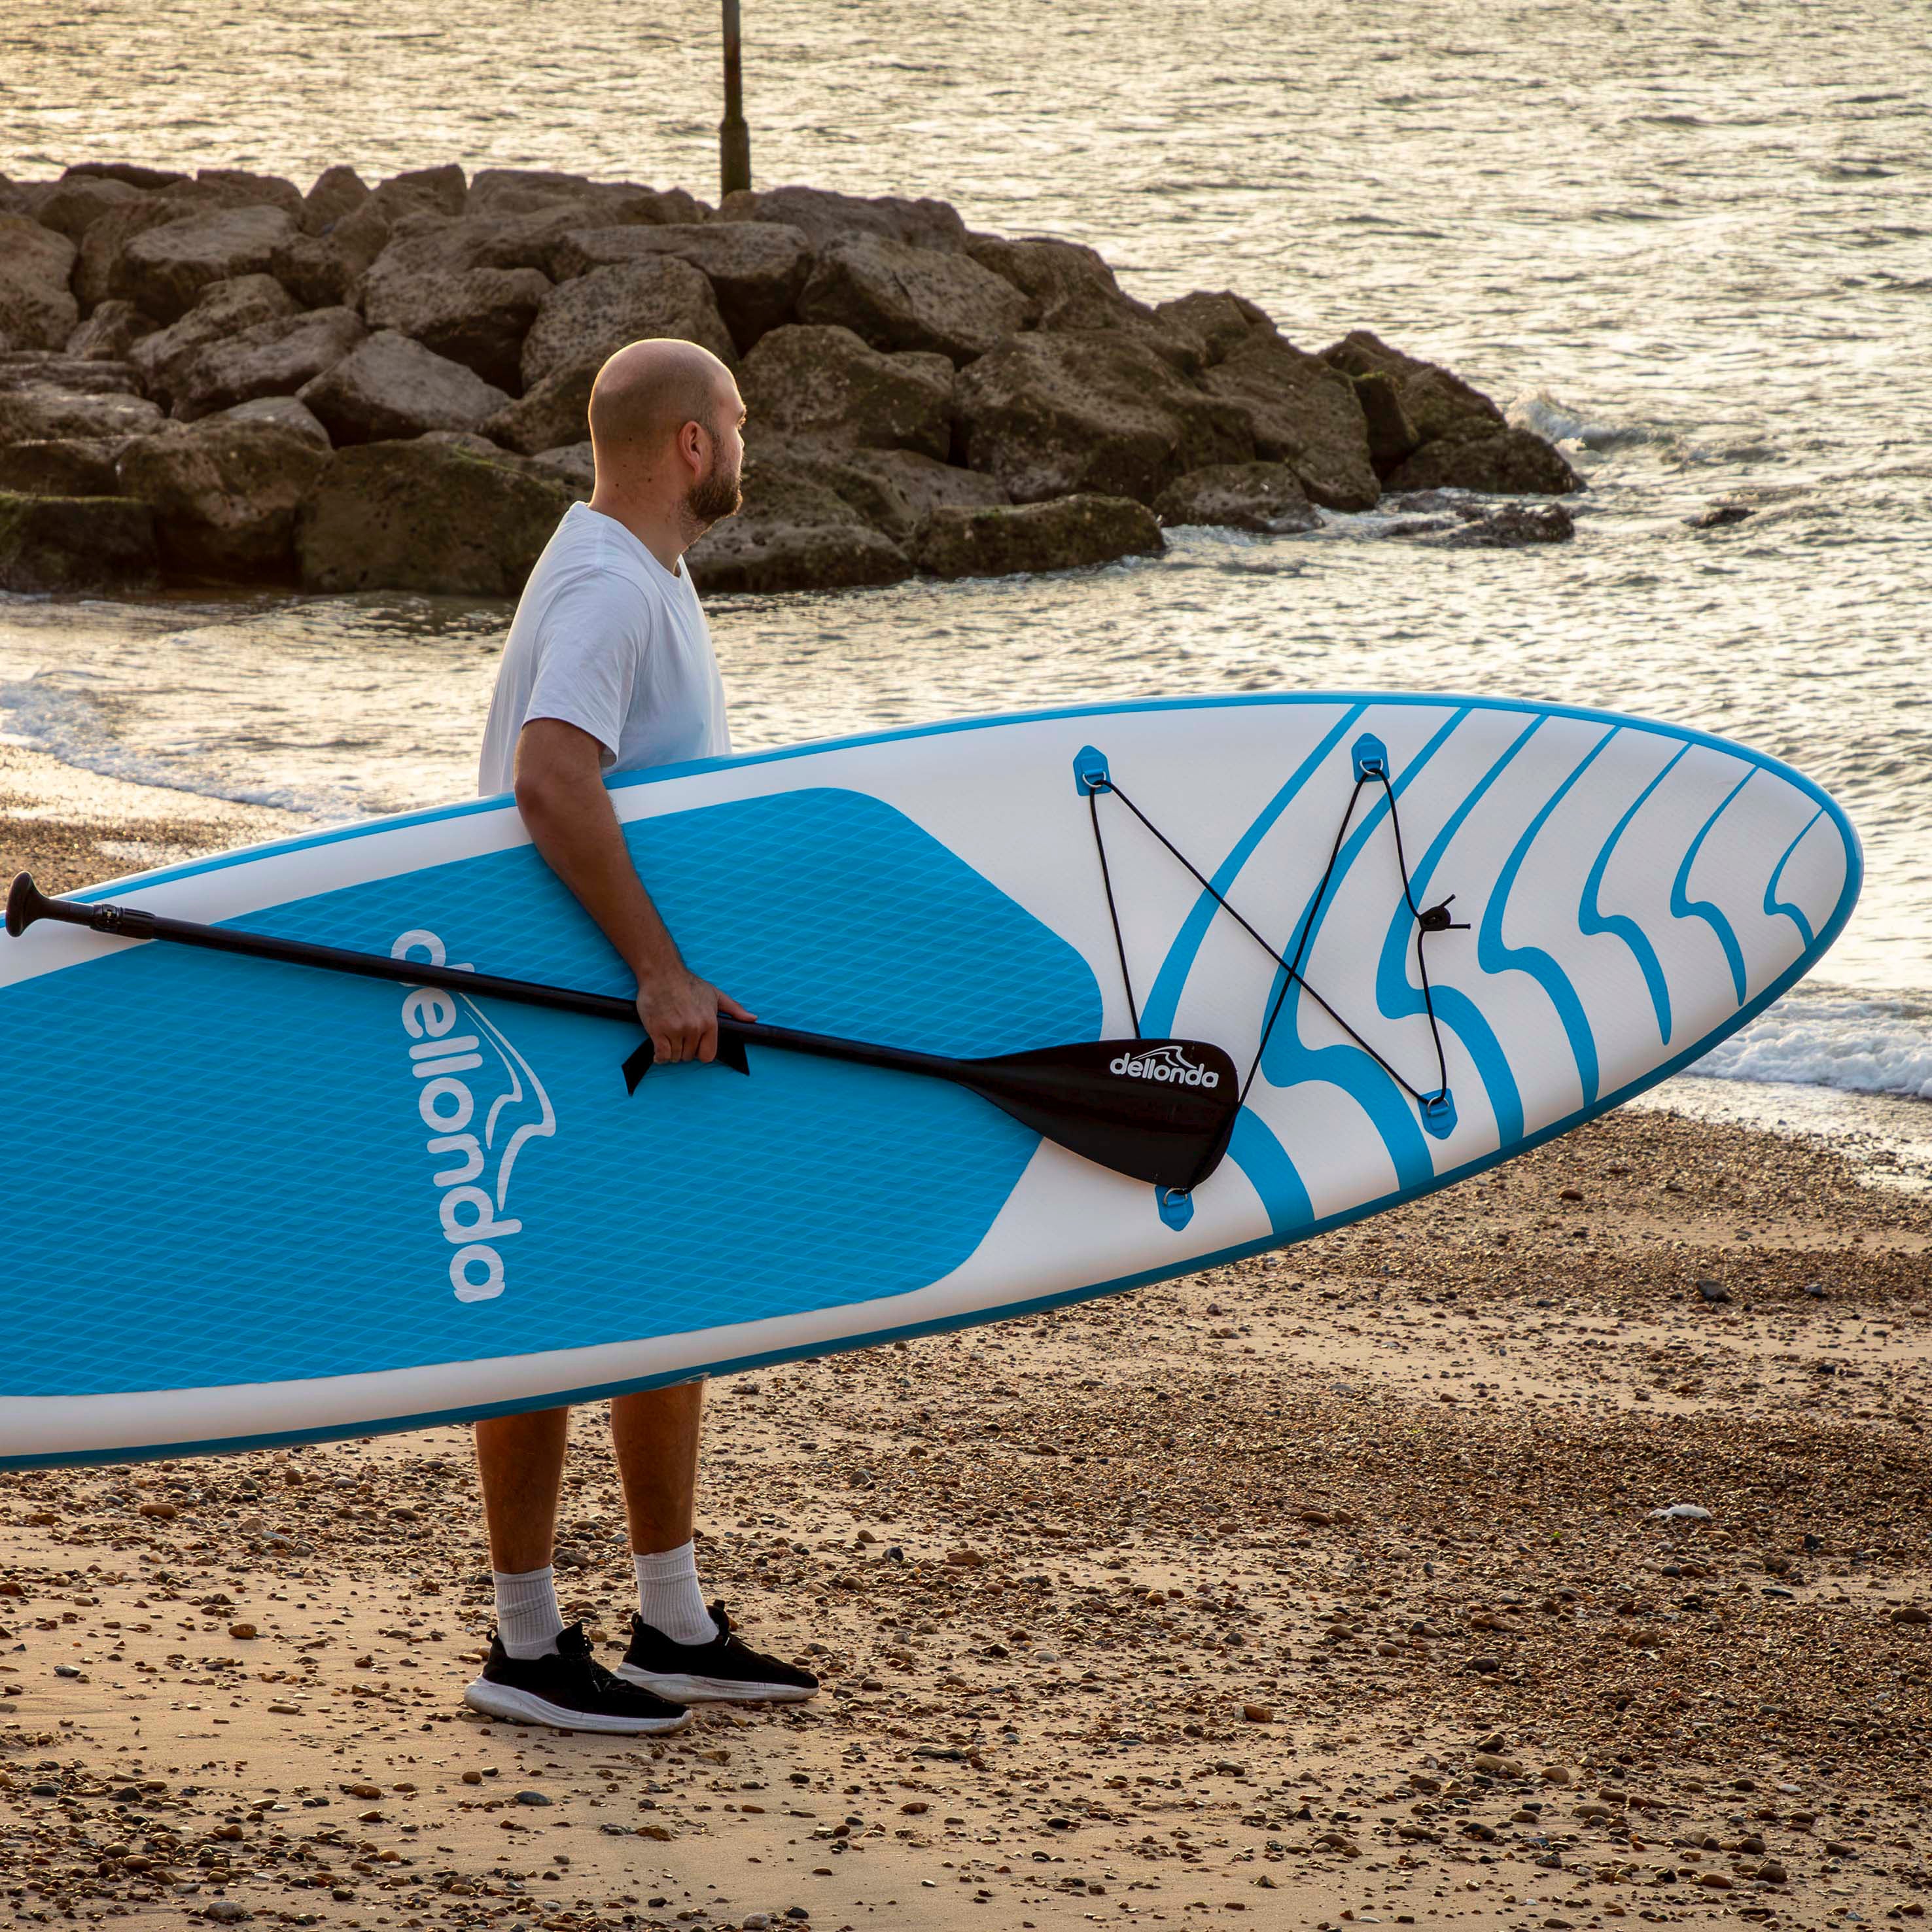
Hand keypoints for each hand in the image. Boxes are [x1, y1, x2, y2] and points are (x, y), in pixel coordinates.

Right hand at [636, 966, 754, 1064]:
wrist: (662, 973)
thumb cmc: (688, 984)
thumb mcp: (715, 995)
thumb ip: (734, 1009)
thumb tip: (752, 1018)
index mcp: (709, 1022)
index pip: (708, 1055)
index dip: (701, 1052)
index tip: (695, 1046)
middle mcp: (693, 1028)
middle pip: (689, 1056)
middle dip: (685, 1050)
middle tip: (679, 1038)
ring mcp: (675, 1030)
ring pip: (675, 1057)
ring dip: (672, 1052)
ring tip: (670, 1040)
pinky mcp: (657, 1030)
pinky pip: (661, 1055)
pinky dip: (660, 1056)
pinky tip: (660, 1051)